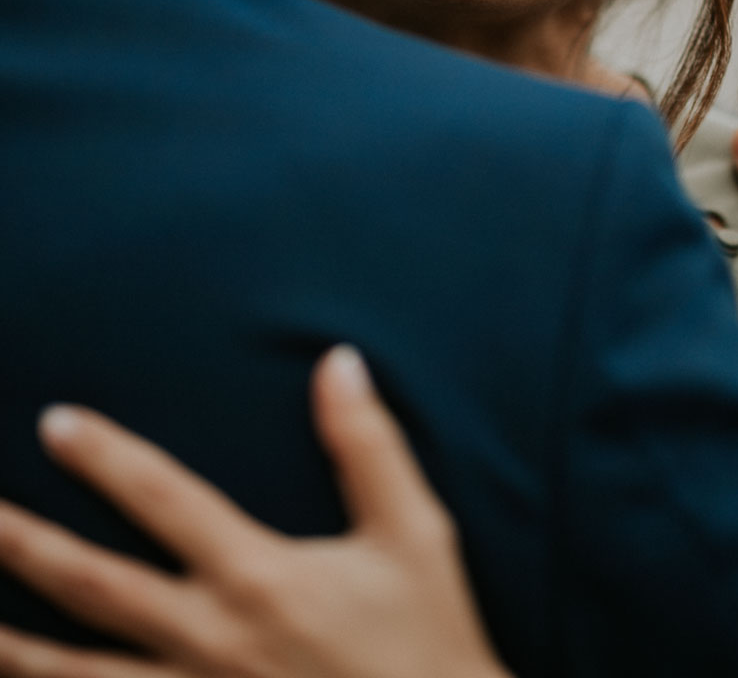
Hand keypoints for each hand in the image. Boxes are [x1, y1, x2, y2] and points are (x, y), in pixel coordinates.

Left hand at [0, 348, 511, 677]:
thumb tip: (337, 360)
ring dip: (10, 647)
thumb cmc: (428, 641)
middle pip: (92, 587)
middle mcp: (210, 640)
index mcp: (258, 577)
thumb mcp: (414, 534)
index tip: (54, 421)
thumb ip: (367, 444)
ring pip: (74, 677)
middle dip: (20, 546)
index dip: (105, 458)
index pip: (164, 500)